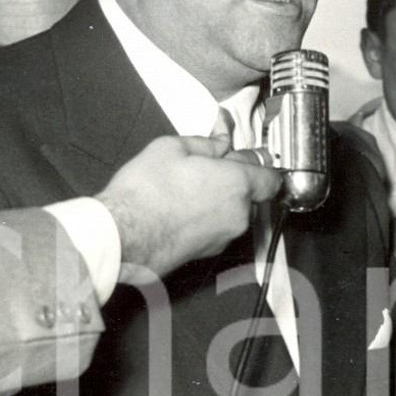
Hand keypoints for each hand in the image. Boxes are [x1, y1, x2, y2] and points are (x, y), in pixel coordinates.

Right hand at [97, 134, 281, 279]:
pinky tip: (179, 209)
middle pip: (250, 195)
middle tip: (205, 168)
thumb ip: (206, 143)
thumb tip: (220, 141)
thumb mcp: (172, 148)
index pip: (272, 178)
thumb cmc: (144, 193)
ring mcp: (224, 238)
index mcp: (237, 184)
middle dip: (233, 181)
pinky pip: (216, 229)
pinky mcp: (207, 254)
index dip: (261, 166)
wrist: (123, 237)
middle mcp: (238, 215)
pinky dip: (204, 219)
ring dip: (217, 201)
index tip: (249, 158)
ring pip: (232, 213)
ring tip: (185, 189)